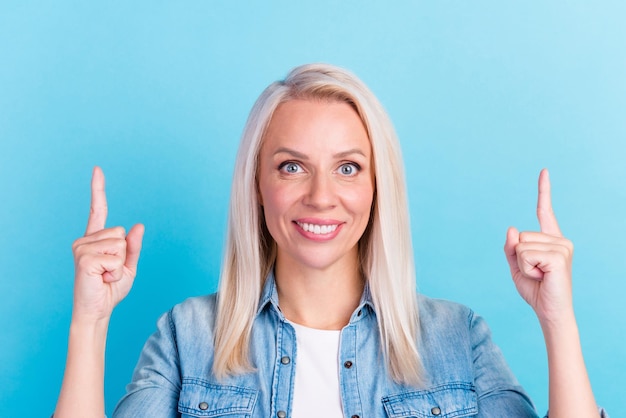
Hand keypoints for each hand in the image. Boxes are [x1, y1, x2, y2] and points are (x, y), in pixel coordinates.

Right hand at [71, 167, 143, 322]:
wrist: (98, 309)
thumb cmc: (110, 288)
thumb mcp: (129, 266)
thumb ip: (133, 246)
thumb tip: (138, 225)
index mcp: (96, 238)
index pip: (98, 209)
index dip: (98, 189)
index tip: (97, 169)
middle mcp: (85, 239)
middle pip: (121, 232)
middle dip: (123, 254)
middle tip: (110, 270)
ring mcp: (82, 248)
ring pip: (120, 245)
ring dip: (120, 264)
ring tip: (106, 275)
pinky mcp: (85, 258)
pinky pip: (116, 258)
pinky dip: (116, 271)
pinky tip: (102, 278)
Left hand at [504, 169, 574, 324]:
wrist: (549, 311)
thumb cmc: (536, 290)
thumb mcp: (516, 266)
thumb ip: (511, 247)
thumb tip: (512, 228)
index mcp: (550, 240)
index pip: (545, 211)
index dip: (544, 190)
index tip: (544, 170)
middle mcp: (560, 240)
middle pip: (520, 235)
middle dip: (519, 257)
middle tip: (535, 273)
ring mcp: (562, 247)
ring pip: (521, 245)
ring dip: (523, 264)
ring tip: (540, 275)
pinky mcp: (559, 256)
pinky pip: (526, 253)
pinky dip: (527, 268)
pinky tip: (542, 276)